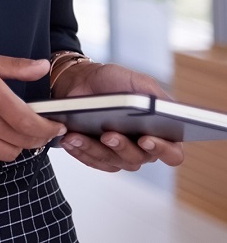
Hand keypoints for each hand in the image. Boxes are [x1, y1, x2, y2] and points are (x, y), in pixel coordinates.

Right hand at [0, 51, 65, 164]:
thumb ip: (14, 66)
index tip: (56, 127)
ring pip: (7, 154)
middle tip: (38, 129)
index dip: (48, 129)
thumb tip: (44, 67)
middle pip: (22, 141)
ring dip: (15, 145)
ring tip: (11, 132)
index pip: (28, 121)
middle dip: (37, 138)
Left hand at [54, 61, 185, 171]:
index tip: (146, 139)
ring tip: (77, 136)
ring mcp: (120, 154)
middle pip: (138, 159)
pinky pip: (91, 161)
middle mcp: (143, 148)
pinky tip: (69, 139)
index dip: (162, 150)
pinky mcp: (98, 156)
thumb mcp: (136, 81)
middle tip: (108, 135)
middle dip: (122, 147)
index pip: (172, 153)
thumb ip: (153, 93)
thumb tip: (160, 107)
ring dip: (94, 149)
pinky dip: (80, 151)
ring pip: (111, 161)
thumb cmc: (114, 81)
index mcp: (162, 133)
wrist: (82, 80)